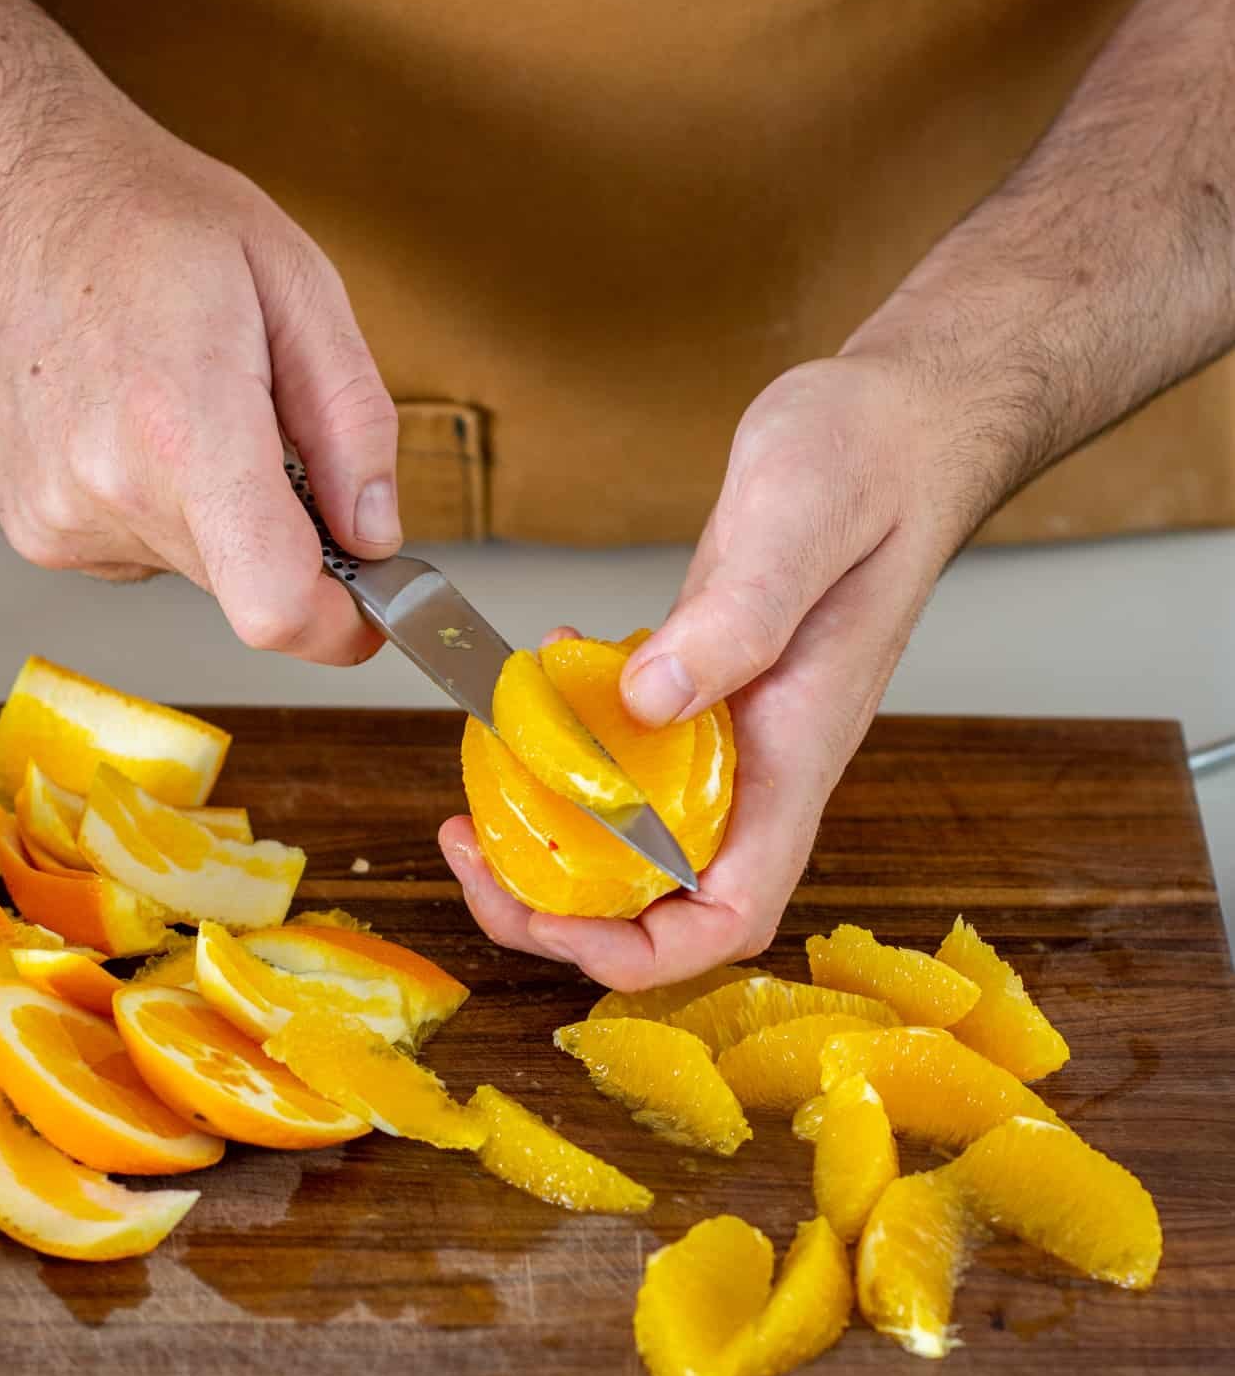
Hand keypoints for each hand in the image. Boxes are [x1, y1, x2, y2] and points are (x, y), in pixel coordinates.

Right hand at [0, 63, 398, 663]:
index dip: (341, 625)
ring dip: (225, 515)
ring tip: (186, 404)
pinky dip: (168, 509)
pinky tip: (138, 425)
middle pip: (251, 587)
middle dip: (289, 536)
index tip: (375, 606)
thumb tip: (375, 533)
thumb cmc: (152, 221)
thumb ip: (353, 424)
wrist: (14, 196)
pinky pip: (146, 555)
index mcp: (184, 426)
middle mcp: (108, 485)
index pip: (275, 604)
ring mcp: (60, 515)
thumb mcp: (299, 286)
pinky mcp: (36, 529)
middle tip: (273, 434)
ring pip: (202, 571)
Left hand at [441, 353, 1004, 987]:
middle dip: (563, 909)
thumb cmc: (873, 463)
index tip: (551, 917)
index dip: (642, 949)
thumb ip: (737, 617)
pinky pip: (629, 757)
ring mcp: (732, 732)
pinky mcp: (704, 688)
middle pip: (667, 903)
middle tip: (472, 852)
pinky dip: (570, 746)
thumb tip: (650, 700)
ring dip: (554, 839)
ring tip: (476, 800)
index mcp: (797, 753)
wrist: (902, 426)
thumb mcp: (799, 519)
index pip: (732, 913)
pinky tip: (542, 677)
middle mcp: (763, 766)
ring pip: (638, 839)